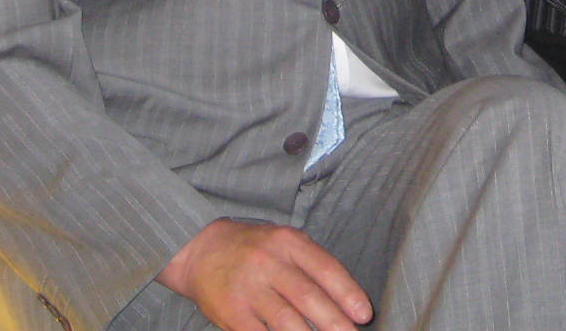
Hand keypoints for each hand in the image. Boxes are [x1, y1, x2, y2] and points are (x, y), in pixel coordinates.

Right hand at [156, 218, 371, 330]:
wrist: (202, 249)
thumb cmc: (255, 249)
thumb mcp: (285, 243)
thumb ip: (313, 266)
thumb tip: (346, 301)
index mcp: (288, 242)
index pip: (325, 268)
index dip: (347, 293)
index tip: (364, 314)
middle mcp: (268, 263)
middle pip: (307, 297)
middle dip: (334, 323)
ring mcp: (248, 289)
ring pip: (286, 321)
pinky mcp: (232, 312)